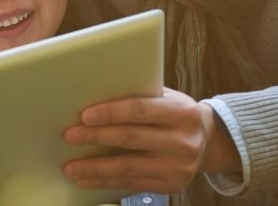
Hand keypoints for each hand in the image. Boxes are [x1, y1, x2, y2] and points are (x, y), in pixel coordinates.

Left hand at [61, 87, 240, 193]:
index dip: (111, 112)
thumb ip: (139, 95)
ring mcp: (178, 167)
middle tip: (69, 136)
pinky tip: (86, 179)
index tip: (85, 115)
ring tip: (70, 166)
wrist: (208, 142)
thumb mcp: (166, 98)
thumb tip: (94, 92)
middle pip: (131, 139)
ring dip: (95, 168)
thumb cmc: (175, 113)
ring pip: (129, 167)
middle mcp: (183, 141)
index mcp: (182, 112)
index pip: (141, 110)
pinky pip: (132, 184)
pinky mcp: (171, 185)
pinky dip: (105, 181)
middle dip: (96, 137)